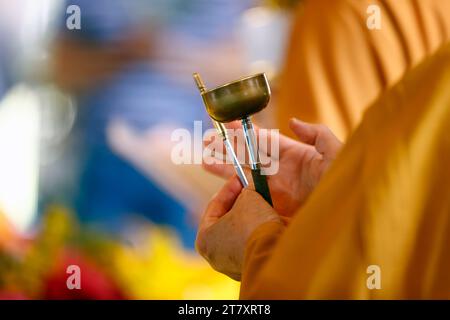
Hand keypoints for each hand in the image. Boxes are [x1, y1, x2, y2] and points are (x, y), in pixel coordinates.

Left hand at [196, 176, 281, 279]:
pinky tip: (269, 219)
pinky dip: (258, 231)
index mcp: (204, 238)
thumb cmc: (253, 225)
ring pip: (240, 233)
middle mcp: (215, 255)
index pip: (214, 206)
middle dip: (240, 203)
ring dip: (251, 217)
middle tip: (250, 189)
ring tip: (262, 202)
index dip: (229, 188)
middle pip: (226, 221)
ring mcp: (232, 265)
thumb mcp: (248, 198)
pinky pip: (252, 244)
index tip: (239, 177)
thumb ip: (246, 190)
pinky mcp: (251, 269)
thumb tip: (251, 186)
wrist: (275, 253)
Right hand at [204, 118, 341, 215]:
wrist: (345, 215)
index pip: (263, 140)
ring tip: (205, 162)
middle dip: (228, 149)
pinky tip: (220, 189)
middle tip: (207, 142)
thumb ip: (317, 134)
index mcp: (293, 154)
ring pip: (244, 176)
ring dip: (225, 169)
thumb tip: (293, 122)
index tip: (226, 124)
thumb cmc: (344, 181)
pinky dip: (234, 193)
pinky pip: (249, 198)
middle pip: (248, 156)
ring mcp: (276, 190)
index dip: (244, 132)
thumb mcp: (335, 152)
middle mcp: (281, 171)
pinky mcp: (273, 208)